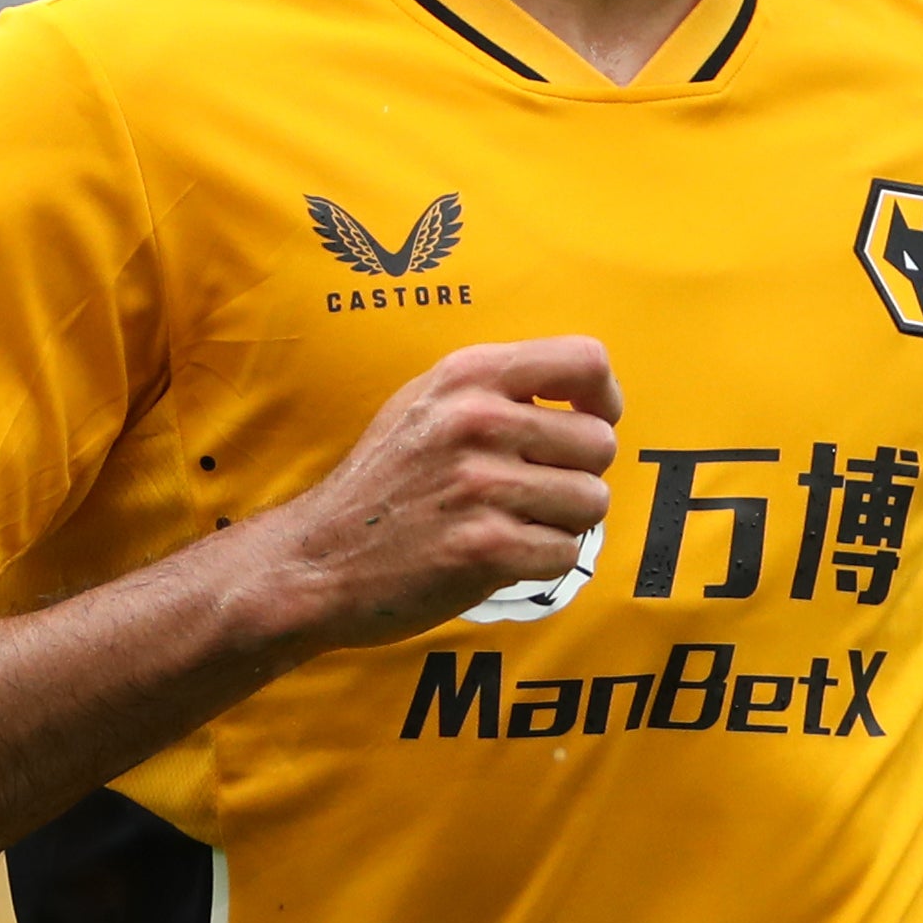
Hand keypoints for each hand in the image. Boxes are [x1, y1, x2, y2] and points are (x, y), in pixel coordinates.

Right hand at [246, 338, 621, 651]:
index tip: (587, 423)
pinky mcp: (485, 547)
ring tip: (512, 523)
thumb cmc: (383, 486)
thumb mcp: (425, 405)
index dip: (604, 399)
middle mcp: (475, 421)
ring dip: (563, 523)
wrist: (318, 561)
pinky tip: (498, 556)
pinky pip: (566, 552)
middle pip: (599, 443)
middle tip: (532, 493)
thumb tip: (586, 397)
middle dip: (579, 475)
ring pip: (591, 502)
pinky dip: (542, 563)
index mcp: (466, 375)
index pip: (586, 360)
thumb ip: (497, 389)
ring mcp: (480, 485)